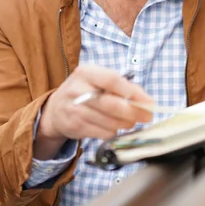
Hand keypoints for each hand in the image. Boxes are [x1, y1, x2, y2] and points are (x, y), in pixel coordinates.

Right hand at [34, 65, 153, 158]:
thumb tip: (147, 101)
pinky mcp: (76, 127)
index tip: (149, 101)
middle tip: (147, 116)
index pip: (112, 80)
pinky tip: (113, 127)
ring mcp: (75, 110)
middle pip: (112, 104)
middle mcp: (78, 90)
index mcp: (85, 72)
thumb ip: (122, 86)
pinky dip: (114, 132)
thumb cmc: (84, 91)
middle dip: (133, 112)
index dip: (132, 92)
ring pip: (110, 122)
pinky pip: (104, 133)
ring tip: (130, 121)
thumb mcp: (97, 80)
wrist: (55, 110)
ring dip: (126, 124)